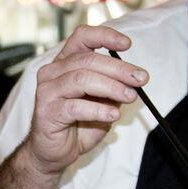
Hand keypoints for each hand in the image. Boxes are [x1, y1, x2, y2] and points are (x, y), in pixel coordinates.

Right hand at [18, 25, 146, 176]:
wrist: (54, 152)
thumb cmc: (77, 124)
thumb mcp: (101, 101)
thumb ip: (112, 87)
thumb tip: (134, 78)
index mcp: (65, 63)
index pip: (82, 37)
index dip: (105, 36)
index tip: (127, 44)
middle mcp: (52, 72)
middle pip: (88, 59)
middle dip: (119, 68)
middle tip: (140, 79)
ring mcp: (47, 91)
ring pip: (82, 78)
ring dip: (111, 87)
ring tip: (130, 97)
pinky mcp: (47, 112)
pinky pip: (76, 106)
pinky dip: (99, 110)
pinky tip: (113, 115)